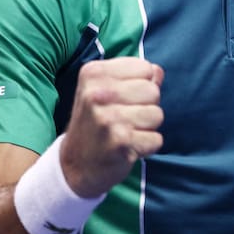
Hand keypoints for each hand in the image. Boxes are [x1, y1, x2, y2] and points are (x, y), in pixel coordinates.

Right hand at [61, 57, 163, 196]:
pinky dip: (146, 147)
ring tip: (125, 132)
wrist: (74, 165)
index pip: (146, 68)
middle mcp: (98, 93)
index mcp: (94, 73)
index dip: (141, 85)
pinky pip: (156, 139)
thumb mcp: (105, 91)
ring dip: (147, 128)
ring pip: (157, 115)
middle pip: (153, 91)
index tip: (122, 99)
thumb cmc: (95, 123)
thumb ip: (134, 78)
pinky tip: (127, 147)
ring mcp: (108, 118)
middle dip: (146, 106)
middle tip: (124, 119)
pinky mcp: (120, 141)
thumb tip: (158, 71)